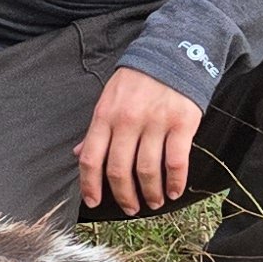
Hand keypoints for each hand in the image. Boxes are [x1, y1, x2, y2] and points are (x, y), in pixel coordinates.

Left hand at [75, 65, 205, 215]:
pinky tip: (173, 191)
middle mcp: (128, 121)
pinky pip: (176, 160)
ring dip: (150, 193)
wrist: (173, 53)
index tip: (94, 203)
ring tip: (153, 203)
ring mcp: (156, 122)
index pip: (91, 158)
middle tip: (130, 208)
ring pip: (148, 169)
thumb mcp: (109, 99)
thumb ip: (96, 130)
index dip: (90, 185)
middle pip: (119, 170)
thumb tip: (79, 155)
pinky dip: (174, 181)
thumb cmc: (137, 80)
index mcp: (105, 116)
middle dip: (124, 196)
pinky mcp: (182, 123)